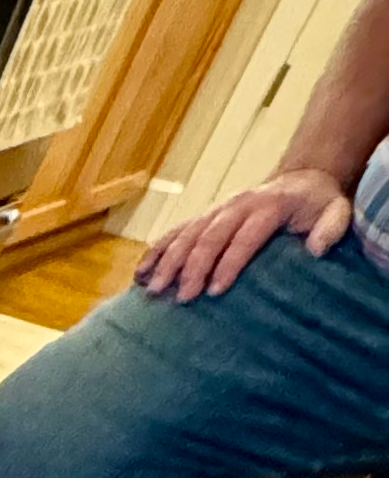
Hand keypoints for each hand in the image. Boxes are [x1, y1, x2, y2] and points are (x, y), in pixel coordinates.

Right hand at [138, 166, 353, 302]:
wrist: (301, 180)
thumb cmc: (318, 204)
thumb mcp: (336, 211)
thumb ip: (331, 228)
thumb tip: (316, 250)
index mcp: (268, 206)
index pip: (244, 236)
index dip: (229, 263)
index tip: (215, 290)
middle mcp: (237, 205)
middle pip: (209, 236)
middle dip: (192, 267)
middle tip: (182, 297)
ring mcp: (217, 209)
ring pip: (187, 234)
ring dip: (168, 262)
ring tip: (153, 290)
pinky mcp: (205, 217)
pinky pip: (175, 233)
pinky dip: (156, 252)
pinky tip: (140, 274)